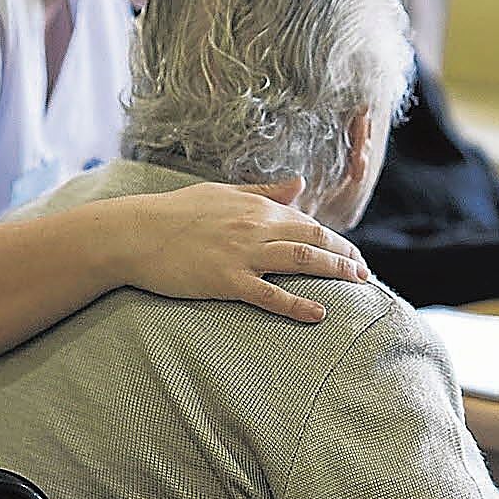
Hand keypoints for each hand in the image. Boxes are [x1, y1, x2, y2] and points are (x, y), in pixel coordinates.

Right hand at [114, 177, 369, 322]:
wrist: (134, 233)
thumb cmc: (174, 212)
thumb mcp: (222, 193)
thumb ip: (263, 190)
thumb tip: (299, 183)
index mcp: (255, 205)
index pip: (306, 221)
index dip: (333, 238)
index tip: (349, 253)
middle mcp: (255, 226)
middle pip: (314, 240)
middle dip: (345, 255)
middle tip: (364, 272)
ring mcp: (242, 254)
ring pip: (302, 261)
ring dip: (335, 272)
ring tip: (357, 285)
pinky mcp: (226, 281)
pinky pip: (270, 295)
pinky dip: (298, 305)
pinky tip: (319, 314)